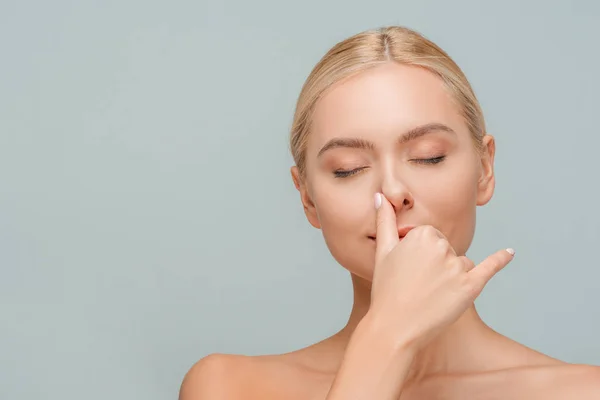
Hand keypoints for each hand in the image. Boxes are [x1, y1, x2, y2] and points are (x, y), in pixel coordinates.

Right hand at [367, 192, 514, 349]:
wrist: (394, 327)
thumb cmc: (386, 289)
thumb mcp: (383, 251)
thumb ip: (384, 220)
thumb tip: (379, 196)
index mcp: (422, 235)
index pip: (431, 237)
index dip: (419, 254)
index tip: (408, 270)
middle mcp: (443, 247)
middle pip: (447, 249)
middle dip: (436, 265)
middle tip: (415, 284)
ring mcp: (458, 268)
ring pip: (461, 264)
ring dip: (450, 277)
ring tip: (429, 295)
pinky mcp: (471, 287)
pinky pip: (489, 268)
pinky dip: (501, 259)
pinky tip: (511, 252)